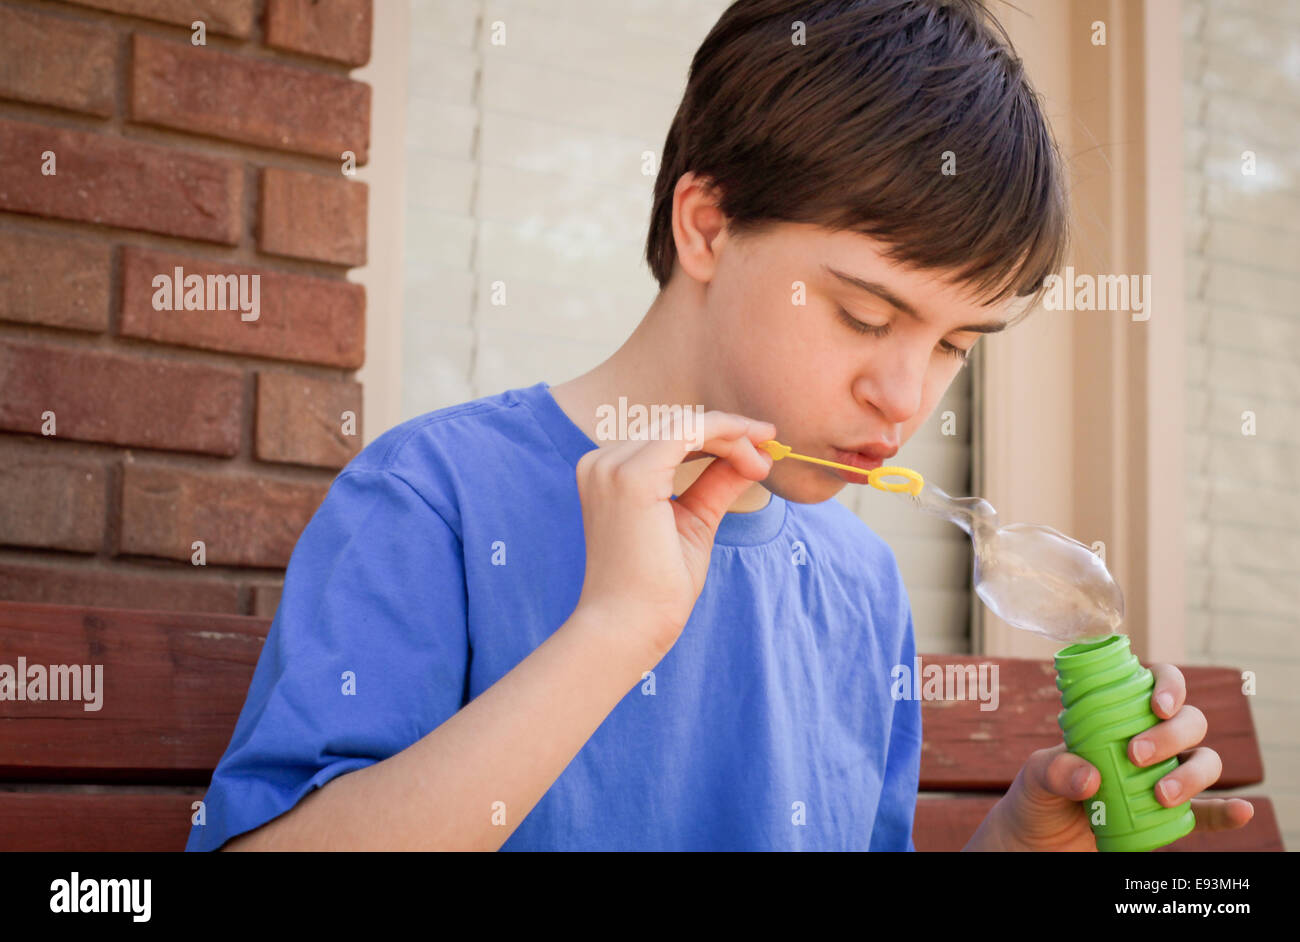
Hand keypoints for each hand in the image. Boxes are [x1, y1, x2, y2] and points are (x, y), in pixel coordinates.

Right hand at [571, 409, 775, 657]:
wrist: (629, 628)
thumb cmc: (656, 588)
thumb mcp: (694, 522)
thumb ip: (714, 484)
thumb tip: (751, 456)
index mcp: (608, 473)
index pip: (667, 435)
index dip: (717, 434)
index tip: (758, 447)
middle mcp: (602, 462)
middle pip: (676, 423)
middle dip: (729, 432)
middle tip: (769, 450)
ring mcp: (612, 466)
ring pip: (685, 423)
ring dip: (732, 435)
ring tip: (763, 460)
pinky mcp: (631, 475)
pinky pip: (687, 431)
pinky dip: (725, 435)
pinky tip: (752, 456)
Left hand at [967, 663, 1255, 850]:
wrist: (1037, 843)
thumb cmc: (1036, 798)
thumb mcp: (1034, 778)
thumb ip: (1054, 770)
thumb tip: (1090, 777)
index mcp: (1117, 718)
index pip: (1156, 685)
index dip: (1169, 686)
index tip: (1158, 706)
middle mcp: (1148, 742)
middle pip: (1187, 723)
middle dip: (1172, 735)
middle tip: (1137, 755)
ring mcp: (1163, 778)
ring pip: (1204, 761)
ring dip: (1193, 773)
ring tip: (1160, 795)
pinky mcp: (1171, 816)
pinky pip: (1209, 812)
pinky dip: (1228, 811)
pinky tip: (1243, 811)